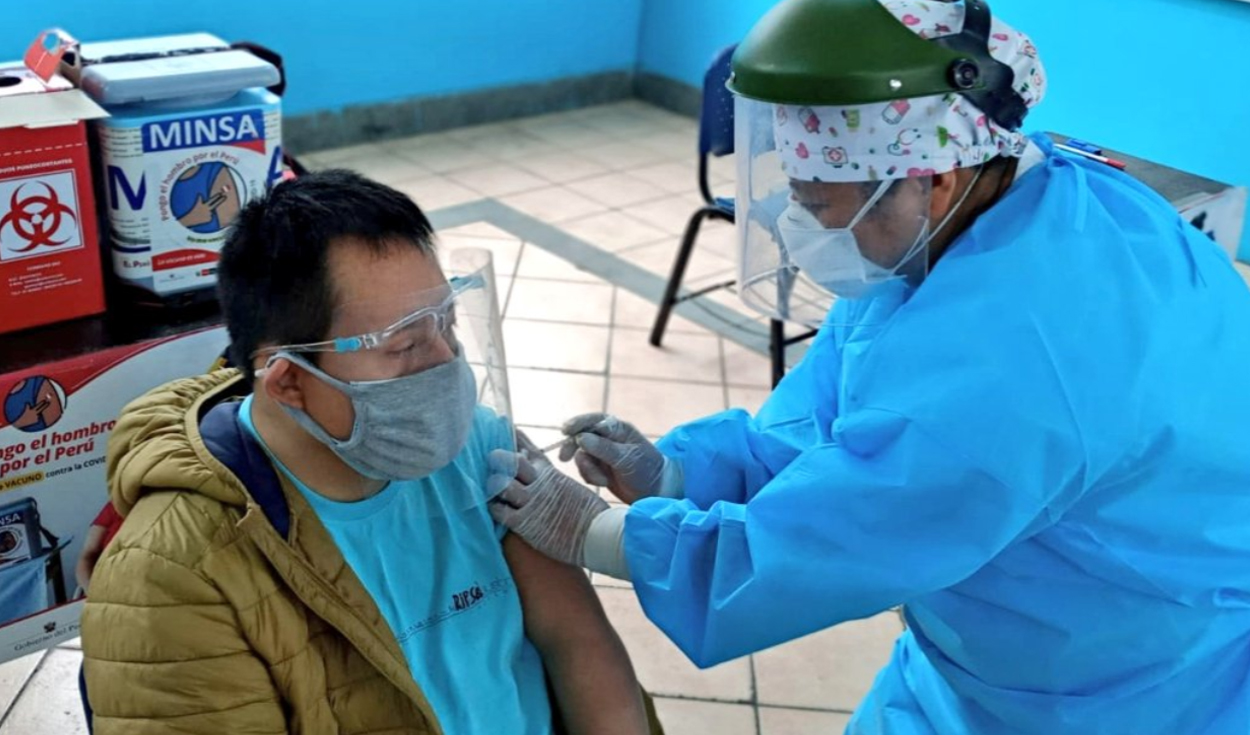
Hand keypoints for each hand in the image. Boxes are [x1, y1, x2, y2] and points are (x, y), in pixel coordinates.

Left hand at [488, 433, 607, 566]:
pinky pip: (499, 510)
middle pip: (511, 461)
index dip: (515, 439)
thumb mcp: (571, 488)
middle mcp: (539, 482)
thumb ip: (553, 479)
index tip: (502, 427)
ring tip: (491, 486)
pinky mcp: (524, 522)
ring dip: (494, 484)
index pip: (528, 449)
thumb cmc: (588, 513)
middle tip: (490, 458)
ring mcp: (530, 501)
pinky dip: (493, 507)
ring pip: (502, 483)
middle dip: (499, 458)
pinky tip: (493, 506)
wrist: (596, 533)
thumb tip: (541, 475)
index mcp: (550, 472)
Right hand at [559, 413, 666, 503]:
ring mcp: (603, 453)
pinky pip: (585, 469)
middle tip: (563, 458)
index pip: (594, 420)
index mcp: (619, 429)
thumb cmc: (647, 471)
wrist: (656, 492)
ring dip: (588, 469)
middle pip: (582, 436)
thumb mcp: (627, 459)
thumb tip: (581, 438)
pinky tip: (604, 483)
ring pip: (582, 455)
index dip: (578, 423)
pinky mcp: (600, 468)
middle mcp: (608, 438)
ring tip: (602, 481)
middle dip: (573, 446)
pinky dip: (591, 477)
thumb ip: (604, 448)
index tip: (566, 431)